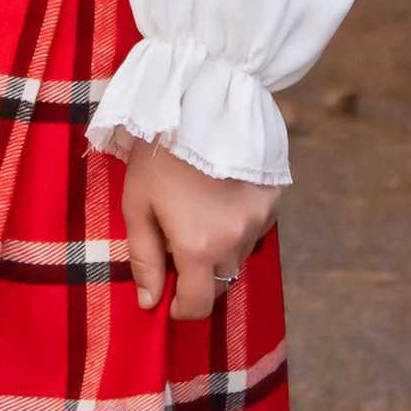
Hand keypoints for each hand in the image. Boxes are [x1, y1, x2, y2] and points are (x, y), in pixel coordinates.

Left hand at [122, 140, 279, 318]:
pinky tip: (220, 200)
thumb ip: (144, 257)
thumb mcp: (137, 204)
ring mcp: (259, 221)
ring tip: (198, 215)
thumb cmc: (159, 153)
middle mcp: (235, 241)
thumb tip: (149, 301)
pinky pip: (255, 230)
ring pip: (239, 256)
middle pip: (220, 282)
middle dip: (199, 277)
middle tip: (178, 248)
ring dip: (220, 250)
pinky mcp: (273, 201)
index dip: (181, 308)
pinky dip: (238, 227)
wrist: (202, 102)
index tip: (168, 298)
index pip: (198, 305)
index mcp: (199, 247)